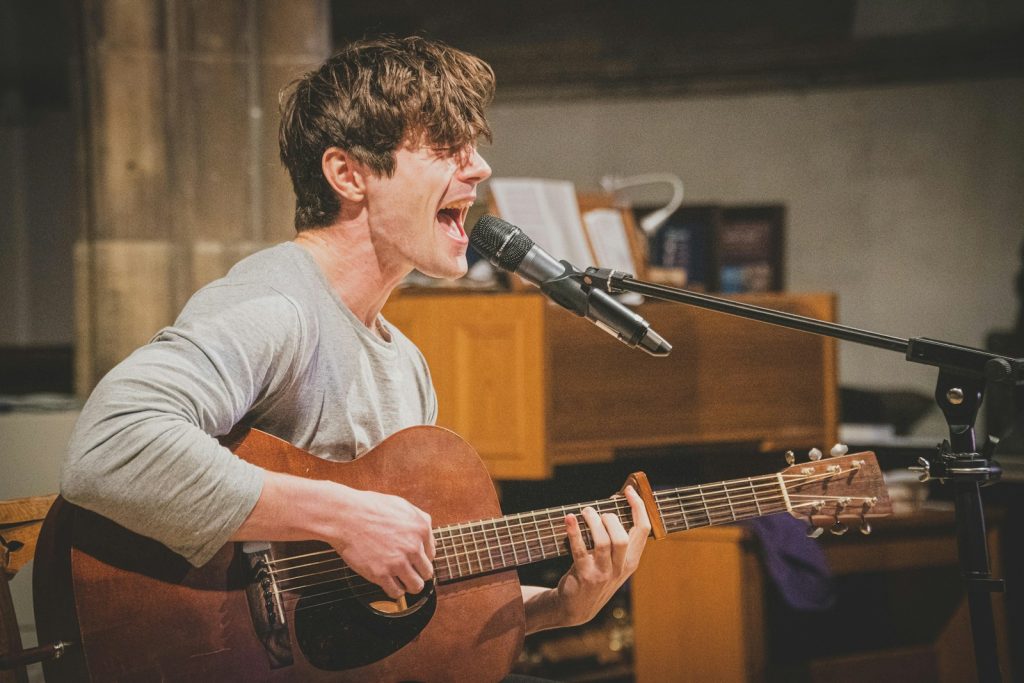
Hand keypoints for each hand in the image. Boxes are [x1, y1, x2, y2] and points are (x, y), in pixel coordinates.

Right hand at [331, 487, 434, 598]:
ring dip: (409, 585)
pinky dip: (394, 591)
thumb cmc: (369, 508)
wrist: (345, 516)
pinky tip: (388, 583)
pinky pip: (396, 592)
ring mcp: (397, 562)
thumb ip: (419, 518)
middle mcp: (413, 547)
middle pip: (427, 573)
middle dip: (418, 573)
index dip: (421, 558)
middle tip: (408, 572)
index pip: (432, 554)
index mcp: (421, 529)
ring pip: (415, 586)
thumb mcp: (401, 505)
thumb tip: (428, 534)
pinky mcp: (381, 574)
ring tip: (401, 581)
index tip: (413, 560)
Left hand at [555, 485, 650, 625]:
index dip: (638, 507)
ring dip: (592, 521)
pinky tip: (569, 519)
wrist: (576, 607)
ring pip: (603, 542)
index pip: (644, 530)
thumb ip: (616, 539)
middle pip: (622, 536)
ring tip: (584, 512)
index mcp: (631, 561)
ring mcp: (603, 573)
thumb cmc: (595, 576)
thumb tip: (612, 504)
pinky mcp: (584, 575)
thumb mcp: (613, 562)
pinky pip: (580, 550)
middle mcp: (620, 568)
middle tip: (596, 512)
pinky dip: (574, 531)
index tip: (629, 490)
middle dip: (610, 518)